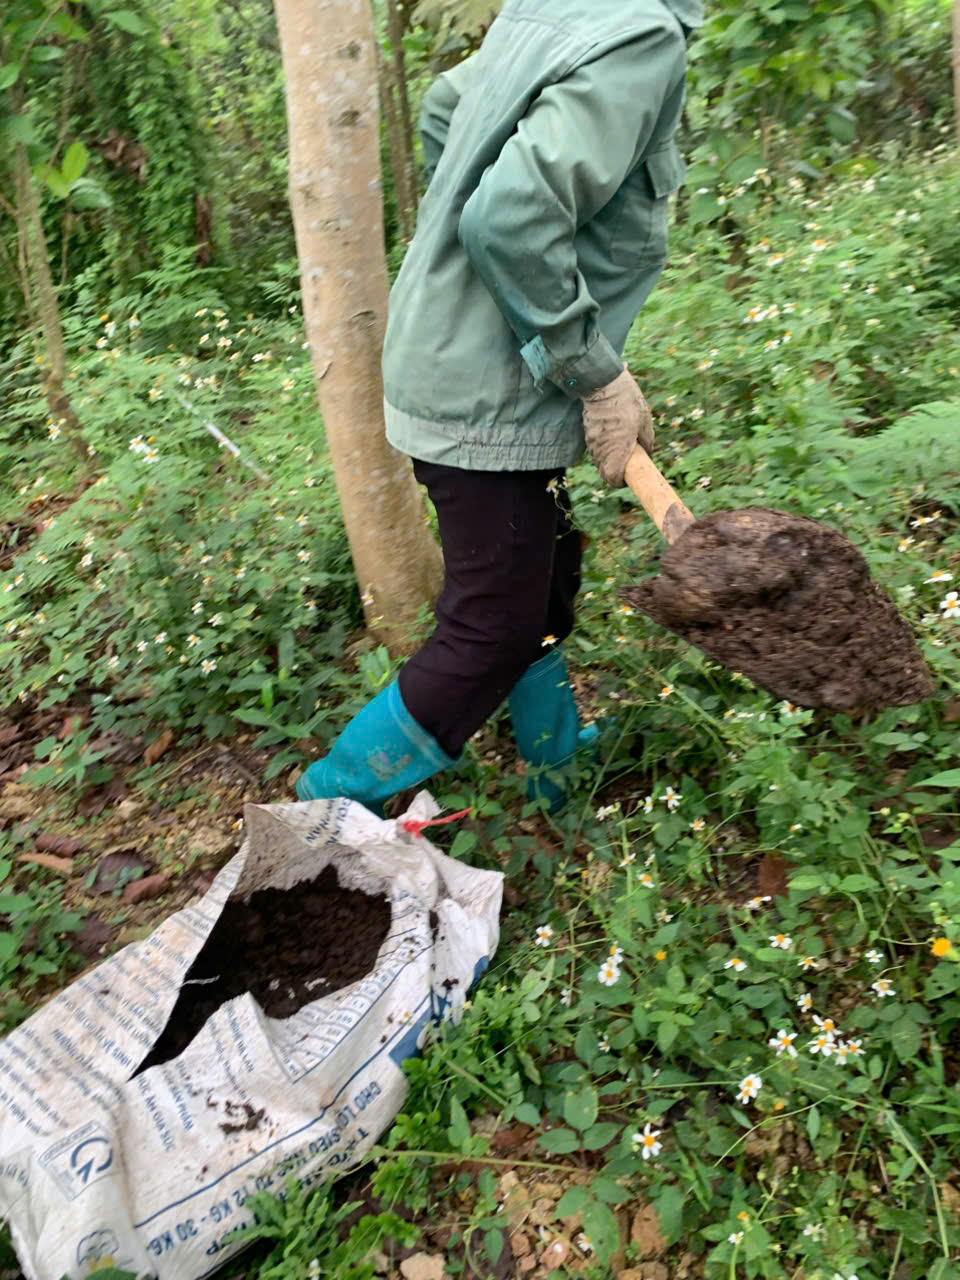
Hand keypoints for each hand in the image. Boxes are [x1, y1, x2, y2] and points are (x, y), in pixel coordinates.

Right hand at [582, 367, 654, 487]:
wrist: (604, 384)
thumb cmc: (628, 403)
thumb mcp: (645, 422)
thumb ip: (647, 441)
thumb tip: (648, 452)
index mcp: (617, 451)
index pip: (612, 479)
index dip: (621, 482)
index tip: (629, 477)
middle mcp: (601, 450)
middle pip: (605, 472)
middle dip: (616, 471)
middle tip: (627, 463)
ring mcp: (592, 442)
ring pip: (600, 460)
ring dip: (610, 458)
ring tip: (622, 445)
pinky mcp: (588, 432)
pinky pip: (596, 447)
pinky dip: (604, 447)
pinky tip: (613, 434)